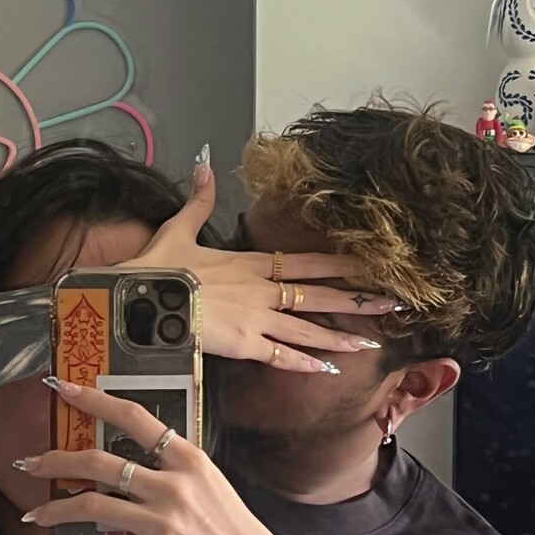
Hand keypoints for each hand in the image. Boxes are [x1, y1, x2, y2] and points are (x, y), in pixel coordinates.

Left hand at [19, 379, 300, 534]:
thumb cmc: (236, 534)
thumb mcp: (212, 488)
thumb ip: (173, 475)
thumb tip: (132, 476)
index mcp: (190, 460)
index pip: (135, 418)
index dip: (95, 400)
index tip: (64, 389)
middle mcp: (175, 485)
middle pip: (100, 462)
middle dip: (56, 460)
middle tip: (27, 462)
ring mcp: (164, 521)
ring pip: (93, 506)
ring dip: (57, 511)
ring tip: (35, 515)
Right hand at [118, 156, 396, 374]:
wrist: (141, 300)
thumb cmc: (158, 269)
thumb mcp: (179, 229)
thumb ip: (199, 201)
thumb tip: (204, 165)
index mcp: (251, 263)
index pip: (307, 261)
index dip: (342, 263)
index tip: (373, 263)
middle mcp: (262, 290)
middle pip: (318, 295)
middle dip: (357, 300)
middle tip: (392, 303)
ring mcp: (256, 319)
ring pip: (307, 330)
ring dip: (339, 337)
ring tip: (369, 343)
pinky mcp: (243, 345)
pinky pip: (280, 356)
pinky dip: (304, 364)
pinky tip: (326, 369)